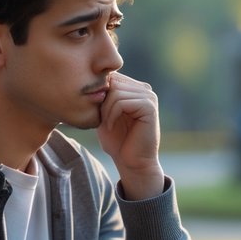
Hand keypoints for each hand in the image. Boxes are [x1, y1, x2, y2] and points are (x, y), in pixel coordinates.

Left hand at [97, 72, 163, 199]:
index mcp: (135, 89)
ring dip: (106, 110)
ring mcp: (149, 97)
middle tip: (102, 120)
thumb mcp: (104, 114)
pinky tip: (111, 127)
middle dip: (102, 101)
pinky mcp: (149, 107)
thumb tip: (91, 77)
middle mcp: (145, 89)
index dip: (99, 93)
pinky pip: (122, 102)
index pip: (111, 76)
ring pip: (116, 92)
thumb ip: (102, 96)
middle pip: (113, 81)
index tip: (98, 114)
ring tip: (107, 125)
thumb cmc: (117, 141)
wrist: (132, 163)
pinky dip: (112, 115)